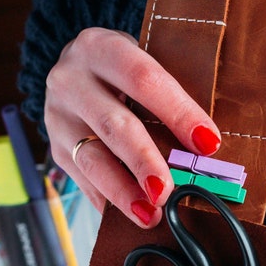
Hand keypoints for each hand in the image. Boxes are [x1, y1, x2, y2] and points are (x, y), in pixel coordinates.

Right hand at [44, 28, 221, 227]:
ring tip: (150, 215)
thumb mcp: (146, 62)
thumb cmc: (126, 70)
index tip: (209, 143)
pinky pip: (82, 180)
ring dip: (123, 191)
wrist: (77, 67)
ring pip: (92, 159)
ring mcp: (58, 115)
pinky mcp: (55, 148)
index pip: (144, 79)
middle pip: (113, 124)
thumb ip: (172, 94)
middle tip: (167, 191)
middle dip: (143, 161)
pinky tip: (130, 217)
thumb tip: (210, 145)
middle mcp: (71, 79)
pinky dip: (109, 201)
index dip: (178, 112)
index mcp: (101, 48)